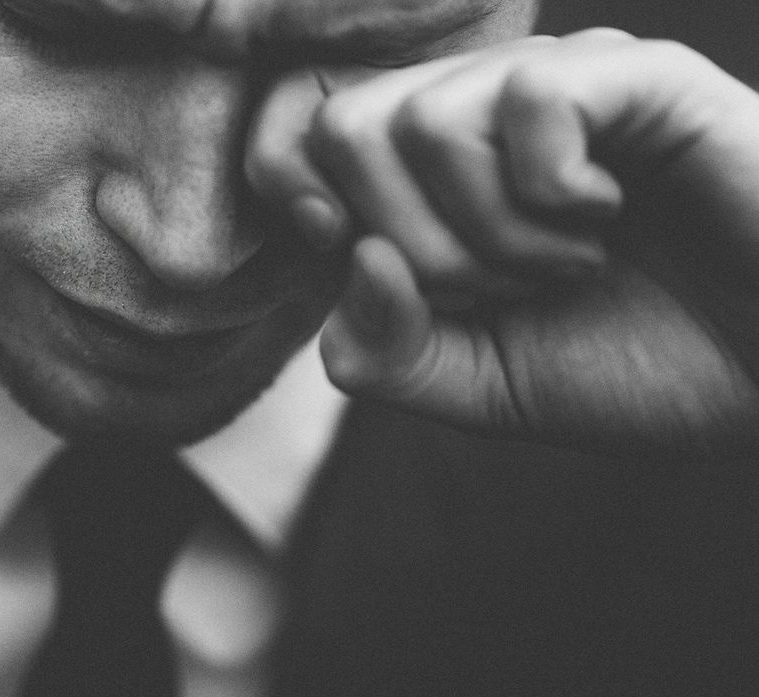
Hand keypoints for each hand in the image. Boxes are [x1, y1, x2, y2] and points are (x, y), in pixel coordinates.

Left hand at [247, 30, 758, 455]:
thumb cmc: (635, 366)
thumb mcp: (478, 386)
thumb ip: (387, 350)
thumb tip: (351, 253)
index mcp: (432, 177)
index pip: (298, 133)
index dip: (292, 192)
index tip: (346, 252)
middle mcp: (483, 116)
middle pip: (346, 126)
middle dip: (409, 242)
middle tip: (501, 287)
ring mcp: (558, 89)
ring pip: (423, 120)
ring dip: (488, 233)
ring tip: (568, 264)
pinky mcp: (638, 78)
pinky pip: (529, 98)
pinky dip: (550, 192)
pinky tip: (605, 216)